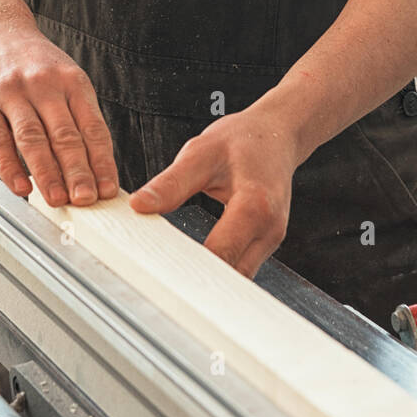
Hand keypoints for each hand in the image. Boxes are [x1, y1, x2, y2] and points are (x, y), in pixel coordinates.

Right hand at [0, 16, 118, 207]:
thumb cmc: (32, 62)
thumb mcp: (64, 77)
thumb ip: (76, 117)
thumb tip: (93, 167)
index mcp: (72, 81)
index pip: (93, 128)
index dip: (101, 162)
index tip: (107, 189)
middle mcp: (44, 84)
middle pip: (65, 135)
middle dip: (78, 172)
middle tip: (86, 200)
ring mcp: (11, 91)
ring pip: (32, 138)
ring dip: (47, 173)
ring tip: (57, 199)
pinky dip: (9, 166)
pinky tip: (20, 186)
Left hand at [129, 106, 297, 277]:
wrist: (277, 133)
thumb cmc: (241, 140)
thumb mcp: (200, 152)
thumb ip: (171, 183)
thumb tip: (139, 205)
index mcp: (255, 205)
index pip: (220, 253)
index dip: (188, 268)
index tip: (157, 273)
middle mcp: (270, 229)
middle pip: (231, 274)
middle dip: (197, 282)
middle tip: (158, 283)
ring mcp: (272, 239)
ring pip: (237, 276)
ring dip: (208, 279)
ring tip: (172, 277)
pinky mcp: (267, 242)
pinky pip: (241, 265)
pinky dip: (219, 268)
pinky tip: (194, 265)